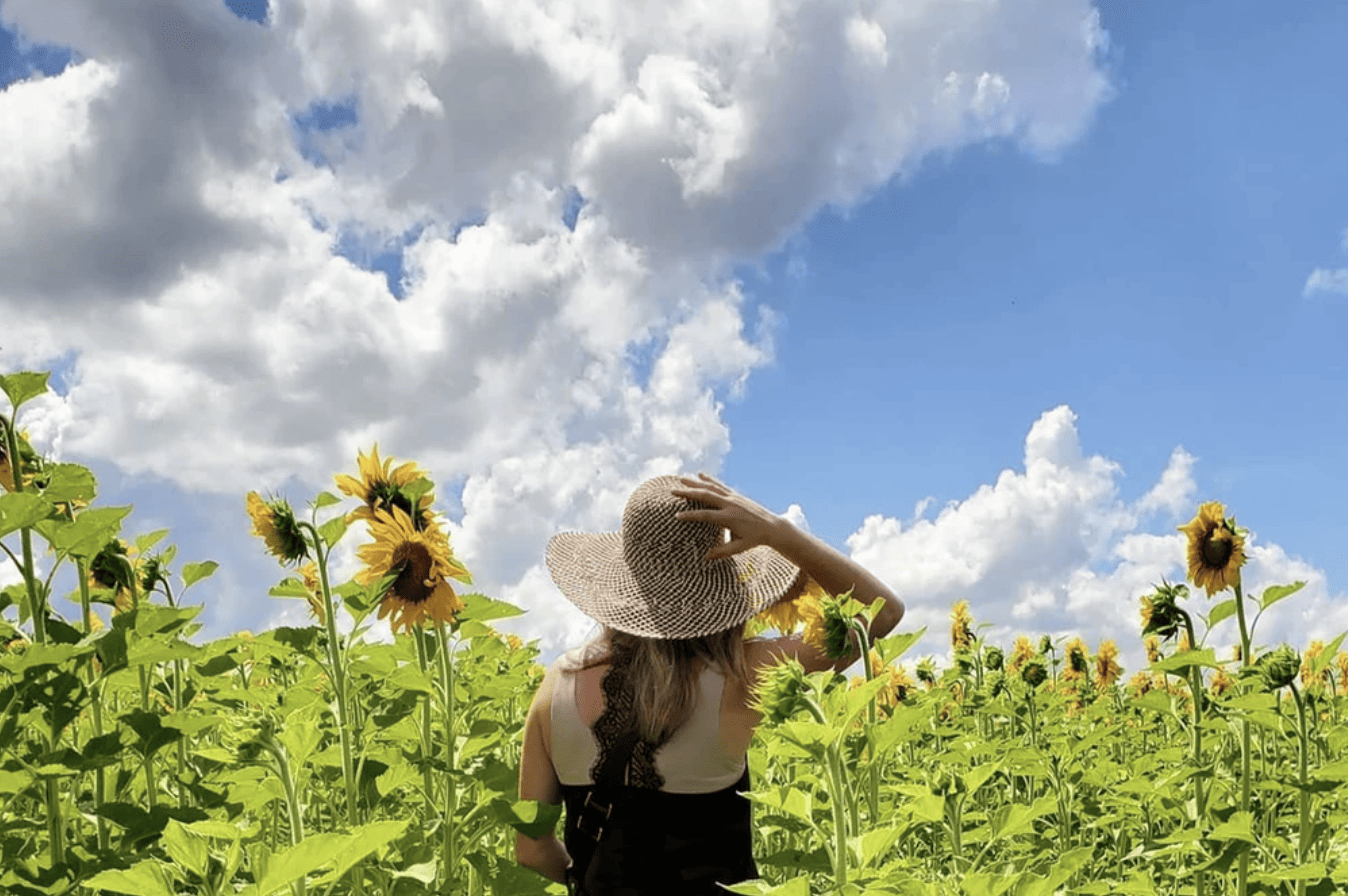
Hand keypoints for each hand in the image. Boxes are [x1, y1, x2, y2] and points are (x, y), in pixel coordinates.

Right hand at [671, 473, 787, 560]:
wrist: (771, 527)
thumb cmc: (754, 539)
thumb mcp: (738, 548)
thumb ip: (721, 552)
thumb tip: (704, 557)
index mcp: (730, 518)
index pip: (706, 515)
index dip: (691, 515)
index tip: (677, 516)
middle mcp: (731, 505)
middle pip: (706, 496)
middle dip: (688, 493)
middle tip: (673, 492)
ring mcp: (733, 498)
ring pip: (712, 487)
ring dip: (695, 483)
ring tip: (681, 479)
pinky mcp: (736, 495)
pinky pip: (720, 486)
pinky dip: (709, 479)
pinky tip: (700, 474)